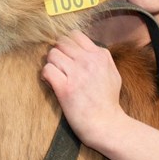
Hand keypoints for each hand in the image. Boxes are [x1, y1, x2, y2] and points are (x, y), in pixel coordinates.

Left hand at [41, 30, 124, 146]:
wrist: (107, 124)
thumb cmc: (108, 102)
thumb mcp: (112, 73)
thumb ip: (100, 58)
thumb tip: (84, 49)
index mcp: (100, 55)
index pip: (75, 35)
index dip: (67, 44)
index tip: (67, 56)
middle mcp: (88, 61)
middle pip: (61, 42)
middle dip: (58, 53)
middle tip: (59, 67)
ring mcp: (77, 74)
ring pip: (52, 54)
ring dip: (51, 64)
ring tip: (56, 75)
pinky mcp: (65, 88)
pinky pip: (47, 70)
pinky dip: (46, 76)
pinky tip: (51, 83)